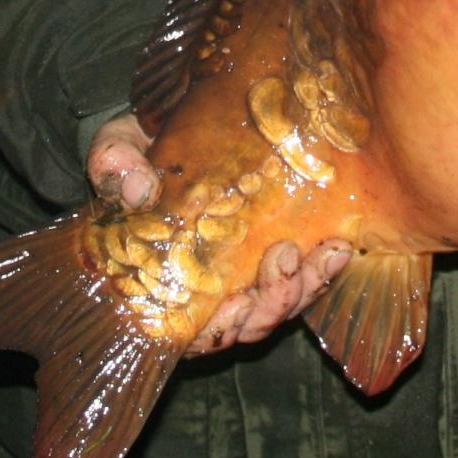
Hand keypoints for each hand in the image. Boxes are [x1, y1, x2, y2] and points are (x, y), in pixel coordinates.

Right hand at [86, 112, 352, 352]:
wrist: (171, 127)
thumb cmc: (138, 150)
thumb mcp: (118, 149)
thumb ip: (115, 165)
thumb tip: (137, 189)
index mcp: (164, 280)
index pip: (193, 330)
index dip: (218, 330)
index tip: (237, 307)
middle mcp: (211, 287)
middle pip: (249, 323)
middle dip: (275, 302)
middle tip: (286, 260)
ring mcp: (250, 270)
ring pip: (285, 304)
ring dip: (309, 286)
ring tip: (327, 253)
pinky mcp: (283, 246)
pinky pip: (309, 274)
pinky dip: (327, 267)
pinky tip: (342, 245)